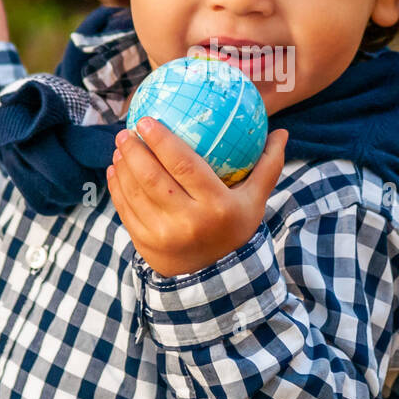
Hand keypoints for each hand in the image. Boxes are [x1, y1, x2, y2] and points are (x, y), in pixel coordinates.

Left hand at [107, 116, 288, 277]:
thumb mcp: (256, 201)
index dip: (162, 140)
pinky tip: (115, 170)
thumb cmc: (235, 228)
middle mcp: (188, 222)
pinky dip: (117, 187)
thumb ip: (267, 166)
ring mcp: (163, 236)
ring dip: (123, 166)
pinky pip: (126, 210)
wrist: (217, 278)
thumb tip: (282, 133)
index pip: (184, 165)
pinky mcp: (145, 244)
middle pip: (153, 178)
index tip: (147, 120)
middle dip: (135, 150)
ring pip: (135, 193)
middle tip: (126, 131)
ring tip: (120, 147)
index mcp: (216, 206)